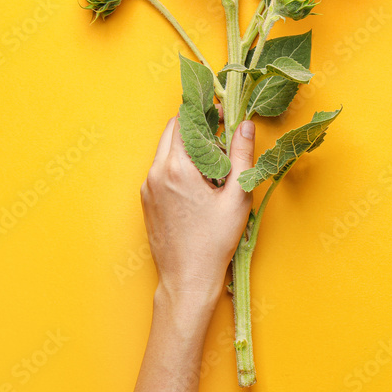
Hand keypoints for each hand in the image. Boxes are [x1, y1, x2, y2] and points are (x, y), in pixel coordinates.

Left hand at [140, 115, 254, 305]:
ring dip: (187, 147)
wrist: (186, 279)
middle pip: (172, 132)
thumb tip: (245, 125)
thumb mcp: (237, 196)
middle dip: (196, 127)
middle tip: (221, 135)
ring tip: (214, 163)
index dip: (205, 112)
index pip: (185, 121)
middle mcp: (156, 173)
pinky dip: (179, 165)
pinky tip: (199, 182)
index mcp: (178, 168)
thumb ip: (242, 155)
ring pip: (165, 151)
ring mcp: (148, 188)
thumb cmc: (214, 241)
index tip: (224, 114)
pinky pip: (161, 170)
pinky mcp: (146, 201)